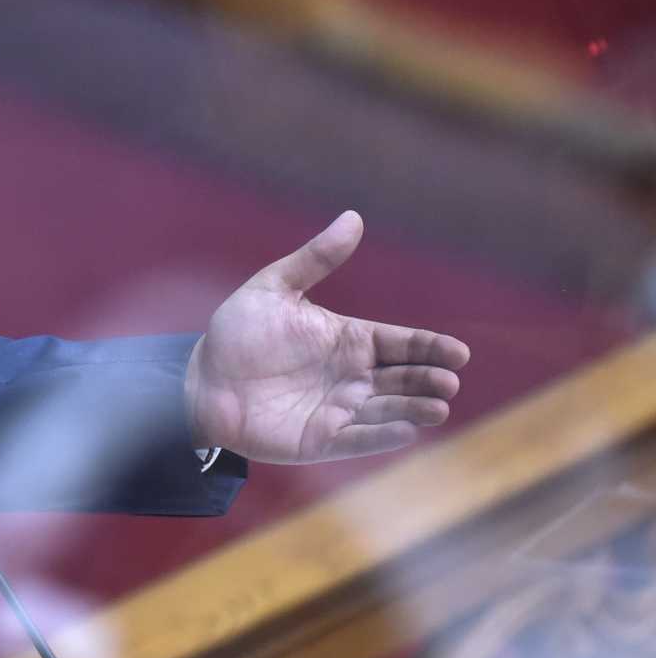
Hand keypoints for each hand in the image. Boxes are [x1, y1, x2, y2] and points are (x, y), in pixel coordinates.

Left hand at [185, 211, 471, 464]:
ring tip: (437, 406)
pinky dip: (381, 436)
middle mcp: (352, 376)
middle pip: (404, 378)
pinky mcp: (319, 439)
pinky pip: (356, 439)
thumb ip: (314, 259)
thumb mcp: (273, 289)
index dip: (430, 348)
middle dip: (429, 379)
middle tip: (448, 381)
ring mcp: (338, 409)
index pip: (401, 343)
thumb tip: (353, 217)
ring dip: (415, 409)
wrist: (200, 380)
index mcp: (349, 339)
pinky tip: (405, 430)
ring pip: (388, 410)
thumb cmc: (237, 334)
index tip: (458, 353)